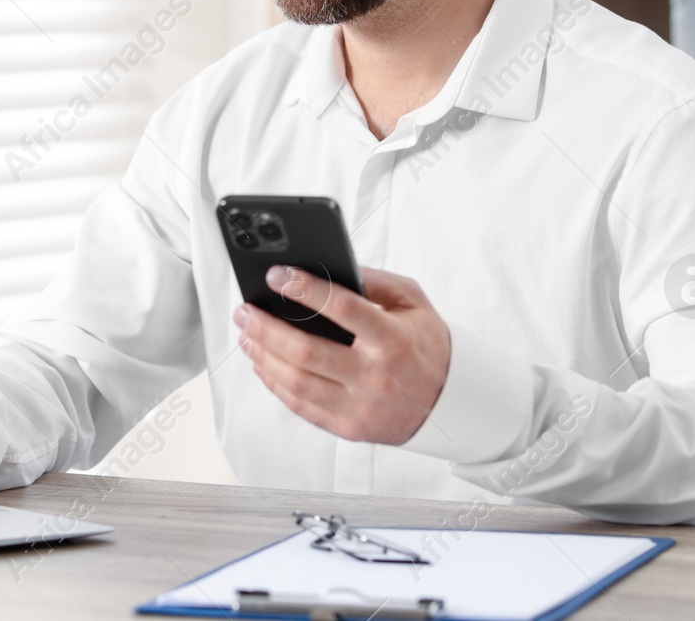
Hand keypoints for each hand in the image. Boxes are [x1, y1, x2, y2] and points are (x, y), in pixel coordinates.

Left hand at [233, 265, 450, 444]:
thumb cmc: (426, 345)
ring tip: (246, 333)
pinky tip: (262, 362)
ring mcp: (359, 406)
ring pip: (295, 381)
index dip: (305, 289)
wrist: (449, 402)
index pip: (343, 309)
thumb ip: (374, 281)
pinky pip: (299, 405)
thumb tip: (330, 267)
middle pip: (305, 352)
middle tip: (244, 310)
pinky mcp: (347, 427)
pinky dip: (274, 382)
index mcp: (392, 340)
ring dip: (262, 355)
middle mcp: (374, 377)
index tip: (276, 275)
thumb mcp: (412, 302)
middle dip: (266, 328)